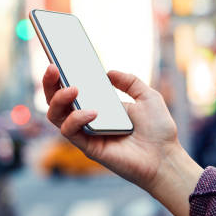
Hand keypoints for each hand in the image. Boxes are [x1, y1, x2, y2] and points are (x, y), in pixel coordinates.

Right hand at [43, 65, 202, 215]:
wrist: (166, 157)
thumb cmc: (159, 130)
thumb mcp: (148, 96)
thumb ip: (130, 81)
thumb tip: (108, 72)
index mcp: (100, 106)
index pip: (73, 90)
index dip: (61, 76)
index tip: (58, 58)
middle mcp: (88, 119)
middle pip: (57, 102)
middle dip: (50, 83)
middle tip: (54, 68)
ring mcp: (87, 134)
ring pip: (56, 116)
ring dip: (59, 99)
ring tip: (73, 89)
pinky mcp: (89, 148)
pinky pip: (70, 132)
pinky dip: (77, 118)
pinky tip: (93, 112)